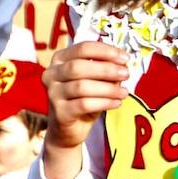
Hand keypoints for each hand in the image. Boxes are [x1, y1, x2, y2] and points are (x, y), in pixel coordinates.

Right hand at [41, 41, 129, 178]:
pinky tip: (116, 103)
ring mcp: (52, 94)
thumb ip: (106, 69)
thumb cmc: (83, 99)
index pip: (83, 48)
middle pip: (79, 66)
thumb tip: (123, 64)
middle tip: (126, 74)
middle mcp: (51, 74)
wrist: (68, 130)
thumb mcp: (95, 81)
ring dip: (108, 88)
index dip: (105, 51)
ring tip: (124, 92)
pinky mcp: (59, 112)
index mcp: (60, 59)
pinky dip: (104, 103)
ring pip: (82, 86)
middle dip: (106, 69)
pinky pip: (84, 104)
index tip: (124, 58)